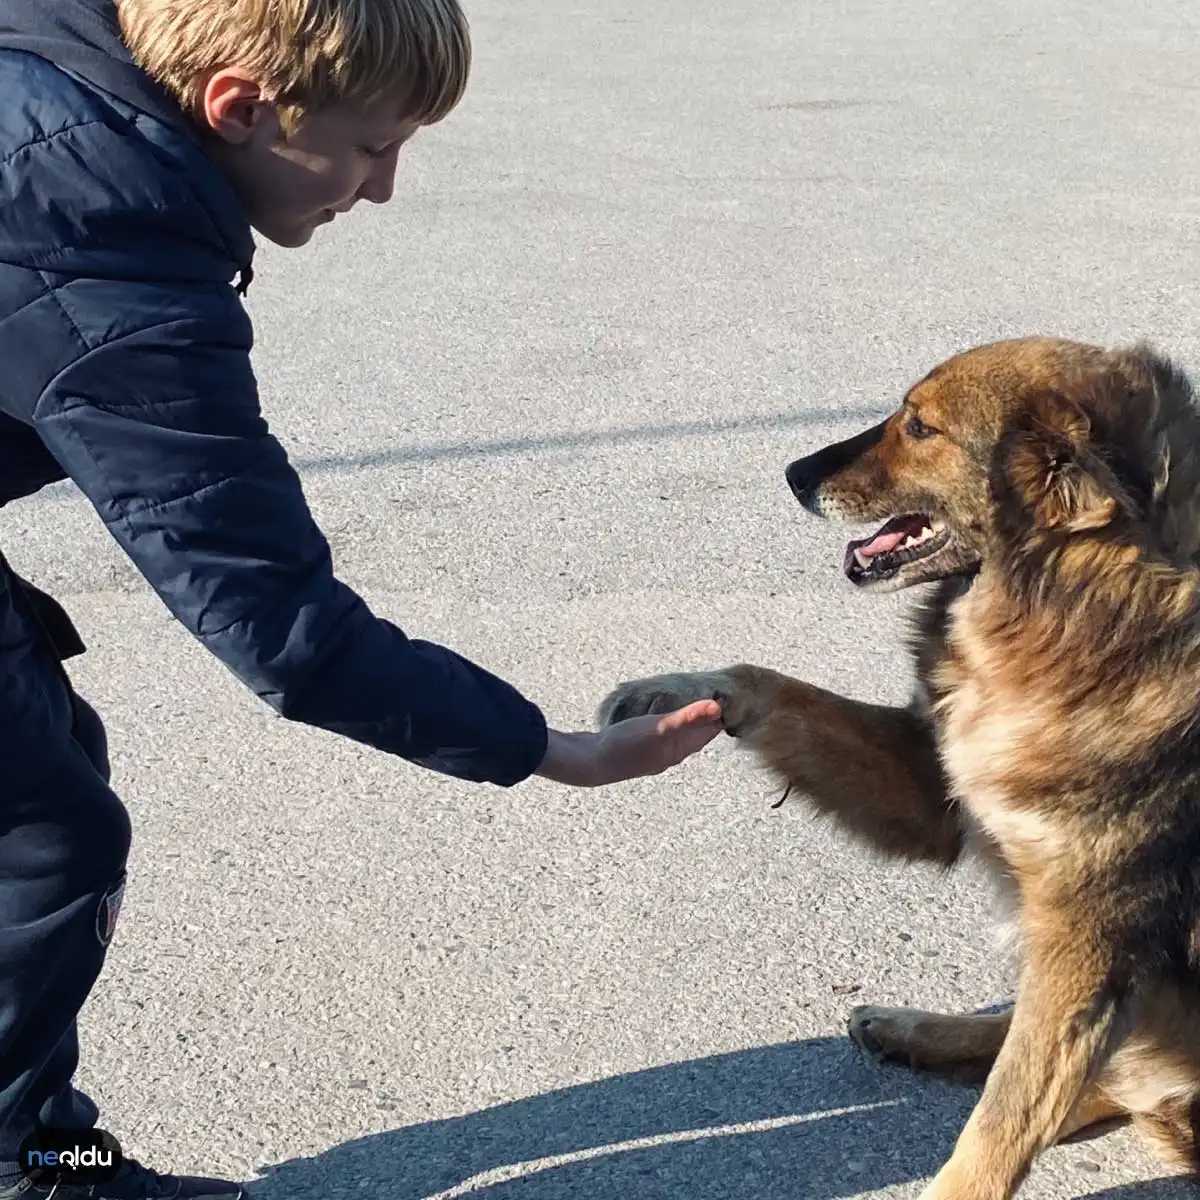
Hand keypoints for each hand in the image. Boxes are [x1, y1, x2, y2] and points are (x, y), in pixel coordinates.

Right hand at [535, 698, 722, 786]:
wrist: (587, 764)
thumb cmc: (624, 747)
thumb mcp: (659, 728)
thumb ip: (688, 717)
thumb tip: (718, 707)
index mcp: (677, 751)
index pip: (707, 732)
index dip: (719, 715)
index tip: (730, 695)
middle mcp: (667, 755)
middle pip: (694, 734)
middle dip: (704, 716)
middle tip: (712, 692)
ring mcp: (650, 753)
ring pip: (675, 734)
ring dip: (683, 719)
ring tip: (689, 699)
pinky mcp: (633, 746)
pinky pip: (656, 732)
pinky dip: (663, 720)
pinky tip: (656, 712)